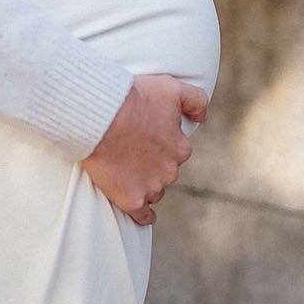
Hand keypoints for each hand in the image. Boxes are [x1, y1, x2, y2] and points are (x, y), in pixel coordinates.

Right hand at [81, 73, 207, 224]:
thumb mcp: (172, 88)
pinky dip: (143, 215)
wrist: (100, 116)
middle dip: (153, 163)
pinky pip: (142, 214)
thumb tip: (203, 117)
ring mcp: (151, 187)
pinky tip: (142, 212)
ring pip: (155, 191)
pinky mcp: (131, 200)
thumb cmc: (133, 98)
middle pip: (165, 171)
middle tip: (132, 149)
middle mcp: (170, 171)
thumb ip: (196, 100)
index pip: (177, 150)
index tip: (146, 134)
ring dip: (146, 183)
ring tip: (127, 170)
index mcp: (180, 147)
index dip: (161, 141)